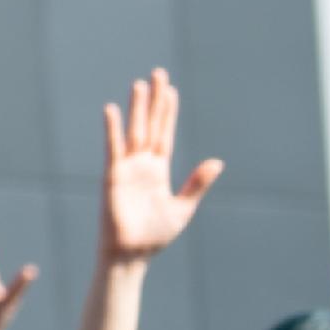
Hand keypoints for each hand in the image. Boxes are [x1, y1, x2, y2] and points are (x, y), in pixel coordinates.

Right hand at [98, 69, 222, 263]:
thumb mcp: (183, 208)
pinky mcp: (113, 176)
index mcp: (159, 171)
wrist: (132, 255)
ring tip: (141, 84)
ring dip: (138, 108)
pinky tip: (112, 110)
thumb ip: (197, 183)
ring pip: (134, 130)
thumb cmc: (155, 236)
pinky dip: (113, 129)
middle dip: (154, 100)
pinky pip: (113, 148)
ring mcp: (127, 168)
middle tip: (158, 74)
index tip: (171, 90)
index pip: (165, 134)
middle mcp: (142, 164)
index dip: (168, 113)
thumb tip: (217, 162)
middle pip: (150, 125)